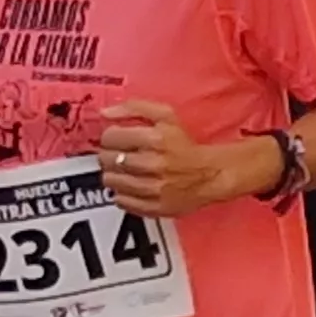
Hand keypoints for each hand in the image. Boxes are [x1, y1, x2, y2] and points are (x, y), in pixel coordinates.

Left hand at [96, 100, 246, 218]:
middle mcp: (153, 164)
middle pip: (107, 160)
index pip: (110, 137)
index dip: (110, 137)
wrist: (210, 175)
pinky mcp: (153, 208)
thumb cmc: (185, 145)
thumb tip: (105, 113)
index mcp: (155, 139)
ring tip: (126, 171)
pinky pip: (121, 201)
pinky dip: (123, 193)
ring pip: (111, 181)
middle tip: (121, 155)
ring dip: (114, 174)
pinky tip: (133, 185)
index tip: (117, 139)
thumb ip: (134, 108)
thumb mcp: (166, 116)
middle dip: (110, 155)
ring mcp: (153, 189)